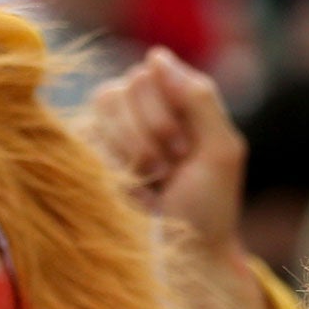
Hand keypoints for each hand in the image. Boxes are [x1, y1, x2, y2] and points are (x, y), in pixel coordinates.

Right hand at [85, 47, 246, 251]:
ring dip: (135, 150)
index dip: (169, 110)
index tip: (188, 148)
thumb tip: (157, 55)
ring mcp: (109, 127)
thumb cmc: (208, 204)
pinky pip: (87, 136)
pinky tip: (135, 189)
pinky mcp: (87, 152)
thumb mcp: (221, 150)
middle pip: (124, 86)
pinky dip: (115, 165)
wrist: (184, 252)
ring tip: (156, 179)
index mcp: (174, 98)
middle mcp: (138, 105)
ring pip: (103, 106)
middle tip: (173, 168)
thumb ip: (199, 98)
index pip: (153, 71)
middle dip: (154, 133)